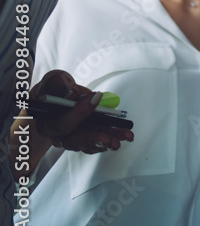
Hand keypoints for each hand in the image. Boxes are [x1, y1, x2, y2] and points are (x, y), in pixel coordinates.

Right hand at [9, 70, 134, 175]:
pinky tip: (125, 135)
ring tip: (121, 139)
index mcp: (47, 124)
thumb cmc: (55, 89)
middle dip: (92, 140)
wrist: (61, 94)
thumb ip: (60, 86)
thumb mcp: (55, 81)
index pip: (61, 125)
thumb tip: (72, 95)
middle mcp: (60, 136)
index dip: (78, 113)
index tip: (95, 97)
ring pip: (91, 144)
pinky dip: (114, 138)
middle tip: (106, 139)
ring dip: (107, 142)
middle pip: (75, 141)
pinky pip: (101, 141)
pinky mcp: (90, 135)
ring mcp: (76, 137)